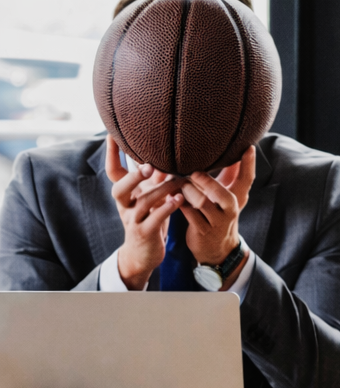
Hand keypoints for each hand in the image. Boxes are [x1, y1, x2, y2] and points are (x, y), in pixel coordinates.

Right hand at [104, 139, 183, 290]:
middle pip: (119, 188)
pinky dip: (167, 208)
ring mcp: (132, 220)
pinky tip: (179, 199)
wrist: (144, 253)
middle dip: (133, 176)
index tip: (112, 134)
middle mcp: (124, 205)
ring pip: (143, 202)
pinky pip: (154, 219)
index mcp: (125, 194)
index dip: (112, 154)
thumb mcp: (150, 195)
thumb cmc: (150, 217)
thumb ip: (155, 177)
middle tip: (150, 166)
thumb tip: (164, 152)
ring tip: (180, 182)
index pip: (113, 172)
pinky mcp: (144, 233)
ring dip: (162, 190)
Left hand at [172, 146, 255, 275]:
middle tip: (193, 172)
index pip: (248, 178)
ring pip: (201, 202)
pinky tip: (172, 195)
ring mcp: (216, 221)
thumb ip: (231, 175)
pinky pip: (188, 212)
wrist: (217, 248)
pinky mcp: (201, 230)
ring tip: (179, 182)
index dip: (249, 163)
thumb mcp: (229, 196)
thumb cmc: (220, 215)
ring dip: (188, 190)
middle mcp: (230, 210)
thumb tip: (235, 150)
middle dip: (206, 181)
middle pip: (221, 193)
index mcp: (239, 198)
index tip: (249, 147)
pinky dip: (179, 202)